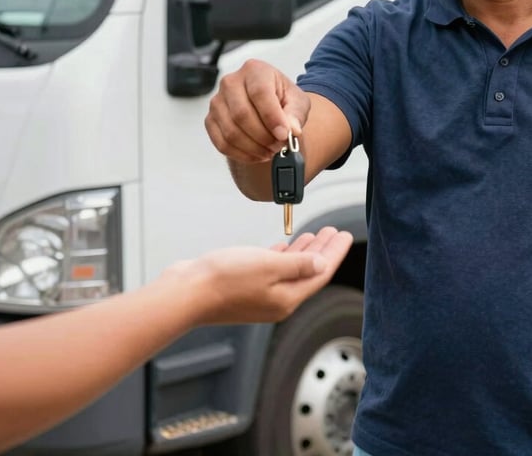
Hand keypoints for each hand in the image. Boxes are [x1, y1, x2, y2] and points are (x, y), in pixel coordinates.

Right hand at [165, 226, 353, 324]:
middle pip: (308, 271)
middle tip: (334, 232)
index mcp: (287, 298)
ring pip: (291, 269)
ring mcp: (260, 295)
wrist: (186, 292)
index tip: (345, 235)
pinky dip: (283, 256)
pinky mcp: (244, 287)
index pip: (320, 273)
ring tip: (316, 234)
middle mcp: (277, 300)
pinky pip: (273, 269)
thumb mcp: (269, 266)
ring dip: (304, 251)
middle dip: (323, 250)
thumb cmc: (224, 279)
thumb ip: (298, 265)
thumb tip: (321, 264)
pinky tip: (285, 246)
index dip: (334, 253)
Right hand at [205, 59, 310, 162]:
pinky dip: (242, 154)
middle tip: (279, 146)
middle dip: (263, 136)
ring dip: (253, 148)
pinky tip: (257, 154)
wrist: (268, 106)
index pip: (259, 93)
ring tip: (270, 150)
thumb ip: (295, 114)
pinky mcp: (210, 120)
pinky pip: (222, 143)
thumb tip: (291, 129)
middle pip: (242, 114)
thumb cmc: (282, 99)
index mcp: (255, 70)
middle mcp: (231, 82)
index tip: (284, 135)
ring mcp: (217, 101)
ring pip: (231, 131)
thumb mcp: (297, 102)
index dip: (272, 117)